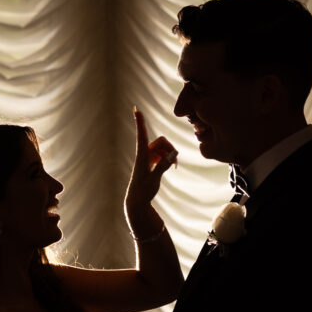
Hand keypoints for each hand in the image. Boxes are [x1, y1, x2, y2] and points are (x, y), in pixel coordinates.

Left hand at [125, 108, 176, 227]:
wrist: (138, 202)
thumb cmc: (143, 192)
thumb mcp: (154, 180)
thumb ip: (163, 166)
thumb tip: (173, 154)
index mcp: (142, 157)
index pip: (141, 136)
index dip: (140, 123)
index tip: (136, 109)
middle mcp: (144, 155)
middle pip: (161, 141)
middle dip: (170, 148)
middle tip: (174, 162)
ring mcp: (148, 158)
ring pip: (164, 148)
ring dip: (171, 155)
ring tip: (174, 167)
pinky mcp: (152, 163)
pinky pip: (164, 154)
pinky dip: (169, 159)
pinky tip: (172, 168)